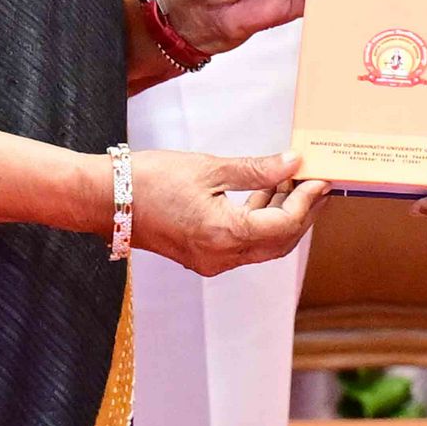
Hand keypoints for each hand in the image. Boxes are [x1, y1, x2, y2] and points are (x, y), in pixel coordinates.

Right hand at [127, 149, 329, 275]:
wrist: (104, 199)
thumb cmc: (149, 180)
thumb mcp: (209, 167)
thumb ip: (256, 170)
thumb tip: (292, 163)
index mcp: (225, 235)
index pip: (284, 225)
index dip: (308, 202)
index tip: (321, 179)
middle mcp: (221, 257)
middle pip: (279, 242)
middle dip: (302, 213)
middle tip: (316, 183)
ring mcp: (210, 261)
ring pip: (262, 245)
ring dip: (281, 217)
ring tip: (292, 182)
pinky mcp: (201, 256)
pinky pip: (242, 244)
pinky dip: (258, 222)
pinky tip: (263, 194)